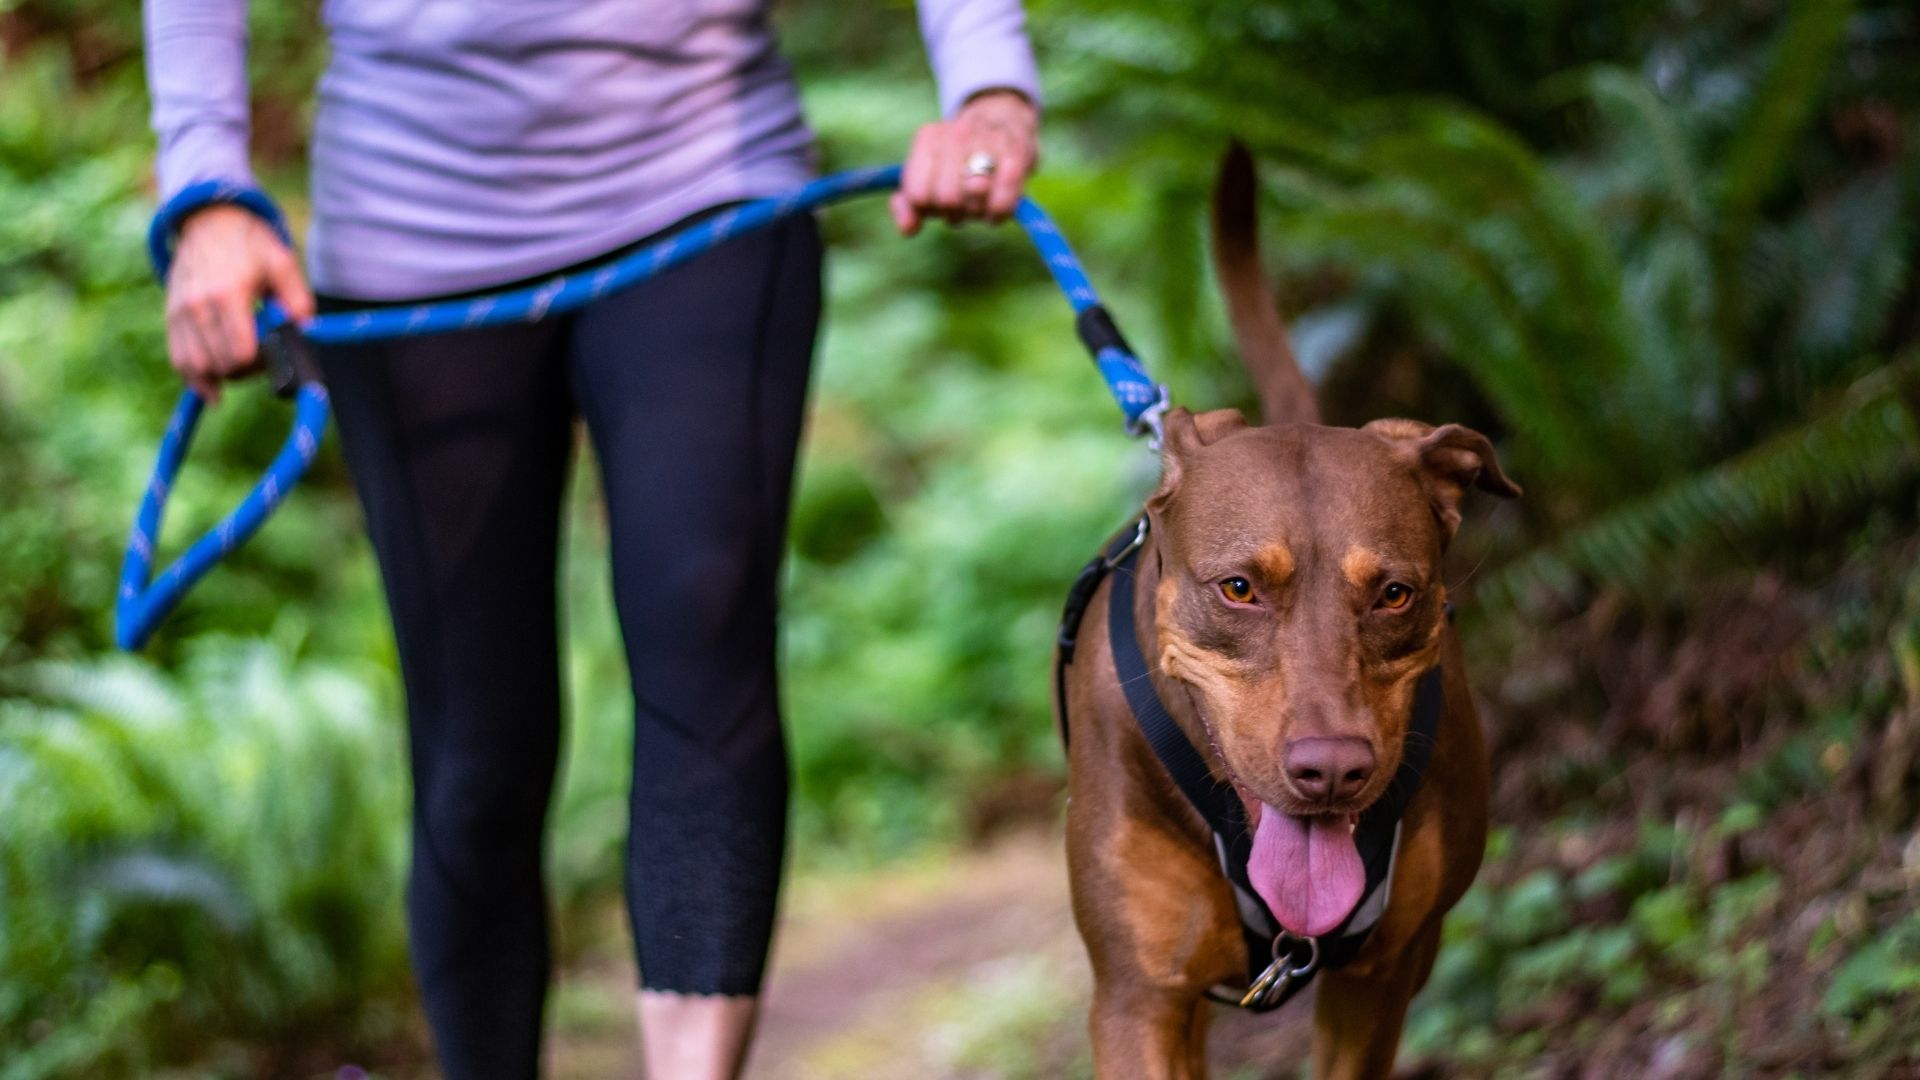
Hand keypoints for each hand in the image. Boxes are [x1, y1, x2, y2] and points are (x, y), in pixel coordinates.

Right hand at [164, 204, 314, 403]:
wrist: (209, 220)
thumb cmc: (251, 244)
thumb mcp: (283, 264)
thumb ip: (298, 299)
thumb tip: (305, 332)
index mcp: (227, 294)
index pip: (240, 353)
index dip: (261, 364)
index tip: (273, 354)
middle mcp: (197, 306)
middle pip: (219, 365)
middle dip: (245, 371)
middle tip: (261, 359)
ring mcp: (179, 311)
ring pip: (194, 367)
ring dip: (220, 377)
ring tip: (240, 368)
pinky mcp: (171, 315)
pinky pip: (178, 358)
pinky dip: (195, 377)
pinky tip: (213, 387)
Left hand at [890, 89, 1037, 235]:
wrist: (1004, 126)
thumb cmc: (959, 163)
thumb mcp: (927, 177)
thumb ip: (908, 205)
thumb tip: (908, 229)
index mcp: (928, 137)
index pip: (917, 194)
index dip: (928, 209)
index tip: (937, 202)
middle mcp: (957, 133)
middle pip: (947, 197)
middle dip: (954, 211)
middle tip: (962, 203)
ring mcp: (988, 139)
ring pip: (974, 195)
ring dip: (977, 211)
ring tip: (979, 202)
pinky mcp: (1017, 152)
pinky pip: (1003, 199)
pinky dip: (998, 212)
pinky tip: (995, 210)